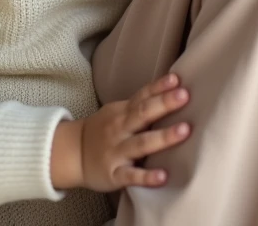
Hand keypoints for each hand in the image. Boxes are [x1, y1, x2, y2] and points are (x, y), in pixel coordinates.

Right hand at [51, 74, 189, 191]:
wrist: (73, 154)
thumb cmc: (103, 131)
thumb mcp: (117, 113)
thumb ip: (140, 106)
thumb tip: (171, 92)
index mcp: (122, 112)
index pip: (142, 96)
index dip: (159, 87)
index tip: (177, 80)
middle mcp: (120, 129)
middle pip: (143, 113)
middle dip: (164, 104)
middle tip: (184, 95)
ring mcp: (116, 151)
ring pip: (141, 143)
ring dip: (163, 137)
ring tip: (184, 130)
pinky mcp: (114, 175)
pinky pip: (131, 176)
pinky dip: (146, 177)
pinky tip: (163, 177)